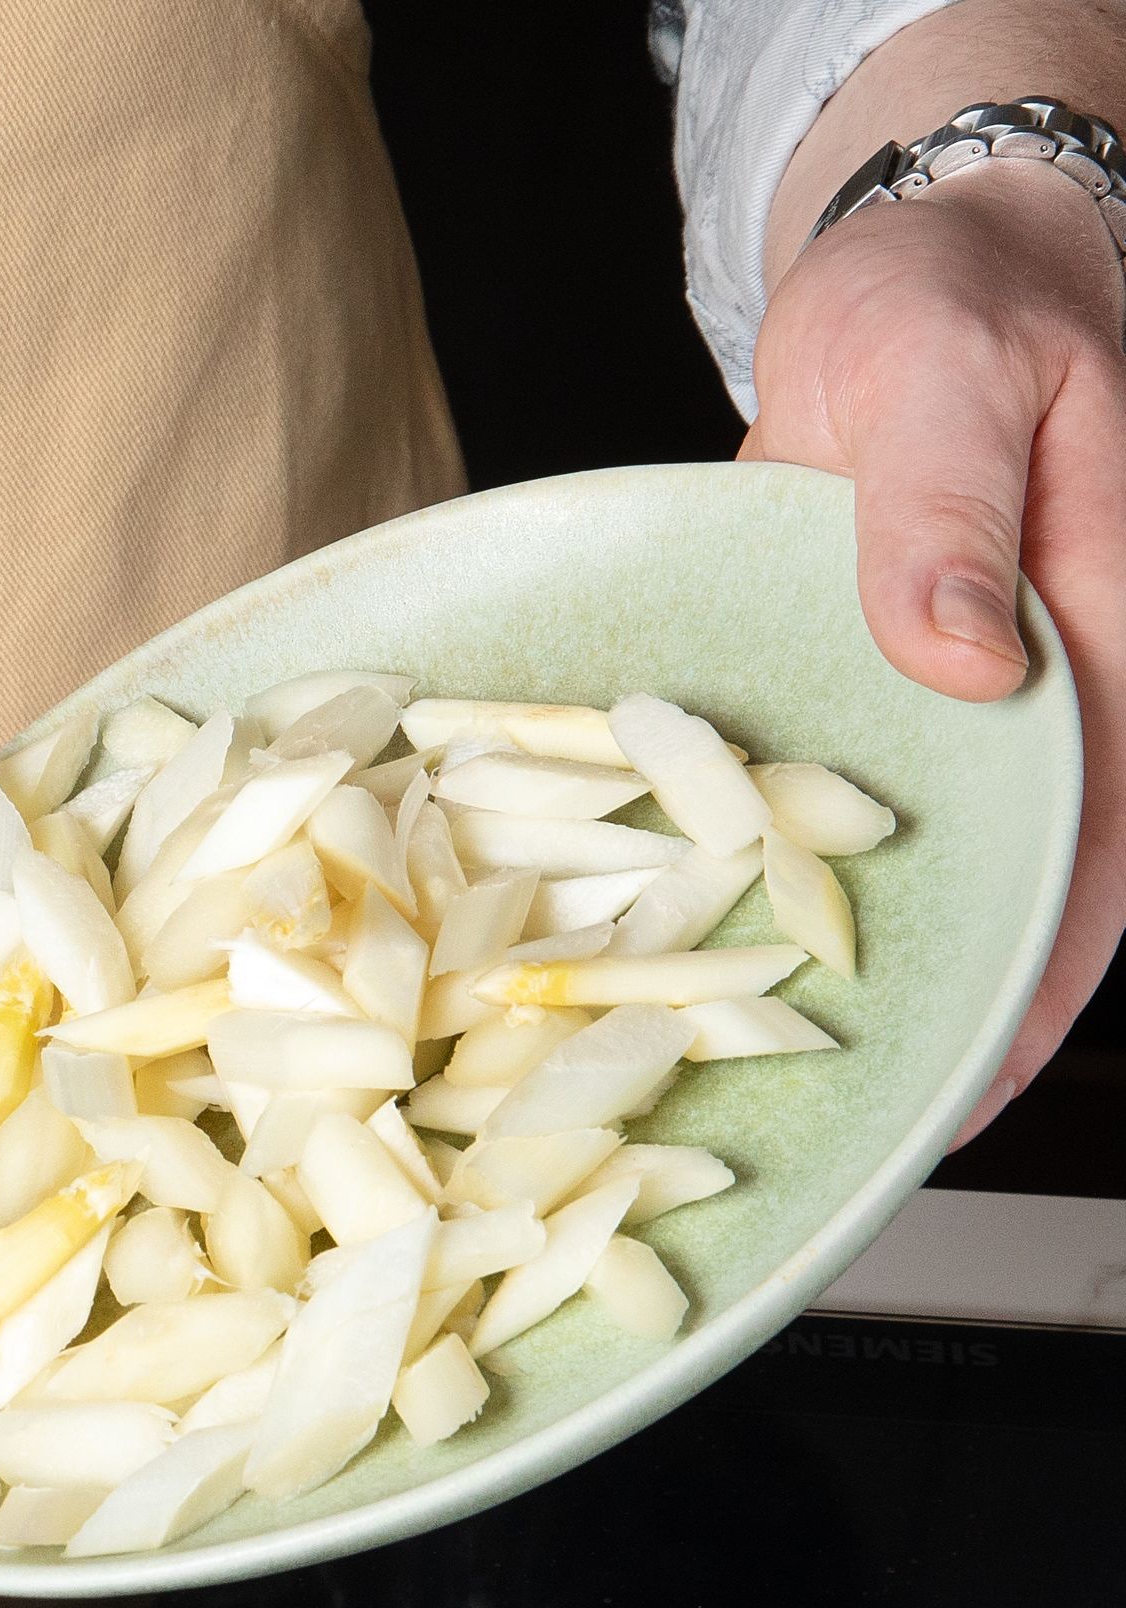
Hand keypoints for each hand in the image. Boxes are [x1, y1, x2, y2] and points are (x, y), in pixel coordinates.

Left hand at [747, 93, 1125, 1137]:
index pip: (1105, 829)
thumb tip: (967, 661)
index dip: (1058, 962)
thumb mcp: (937, 375)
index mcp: (1110, 616)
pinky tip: (740, 959)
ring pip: (956, 857)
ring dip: (900, 963)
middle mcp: (1058, 678)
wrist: (917, 255)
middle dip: (978, 1007)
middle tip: (886, 1130)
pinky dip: (817, 882)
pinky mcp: (897, 688)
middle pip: (1044, 876)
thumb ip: (944, 515)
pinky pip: (867, 807)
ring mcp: (978, 694)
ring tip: (810, 1089)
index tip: (990, 1067)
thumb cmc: (943, 298)